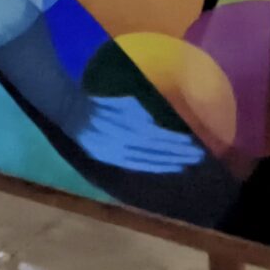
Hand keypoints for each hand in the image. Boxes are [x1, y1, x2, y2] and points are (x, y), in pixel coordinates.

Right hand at [73, 95, 206, 173]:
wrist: (71, 113)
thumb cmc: (100, 103)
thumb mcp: (124, 102)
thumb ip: (141, 113)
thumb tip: (157, 123)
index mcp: (127, 126)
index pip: (159, 137)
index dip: (176, 142)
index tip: (193, 143)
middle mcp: (124, 143)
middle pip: (157, 151)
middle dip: (178, 154)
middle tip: (198, 156)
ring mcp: (117, 153)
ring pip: (149, 161)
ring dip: (169, 163)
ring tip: (186, 164)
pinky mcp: (111, 159)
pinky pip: (137, 165)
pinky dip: (154, 167)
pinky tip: (167, 168)